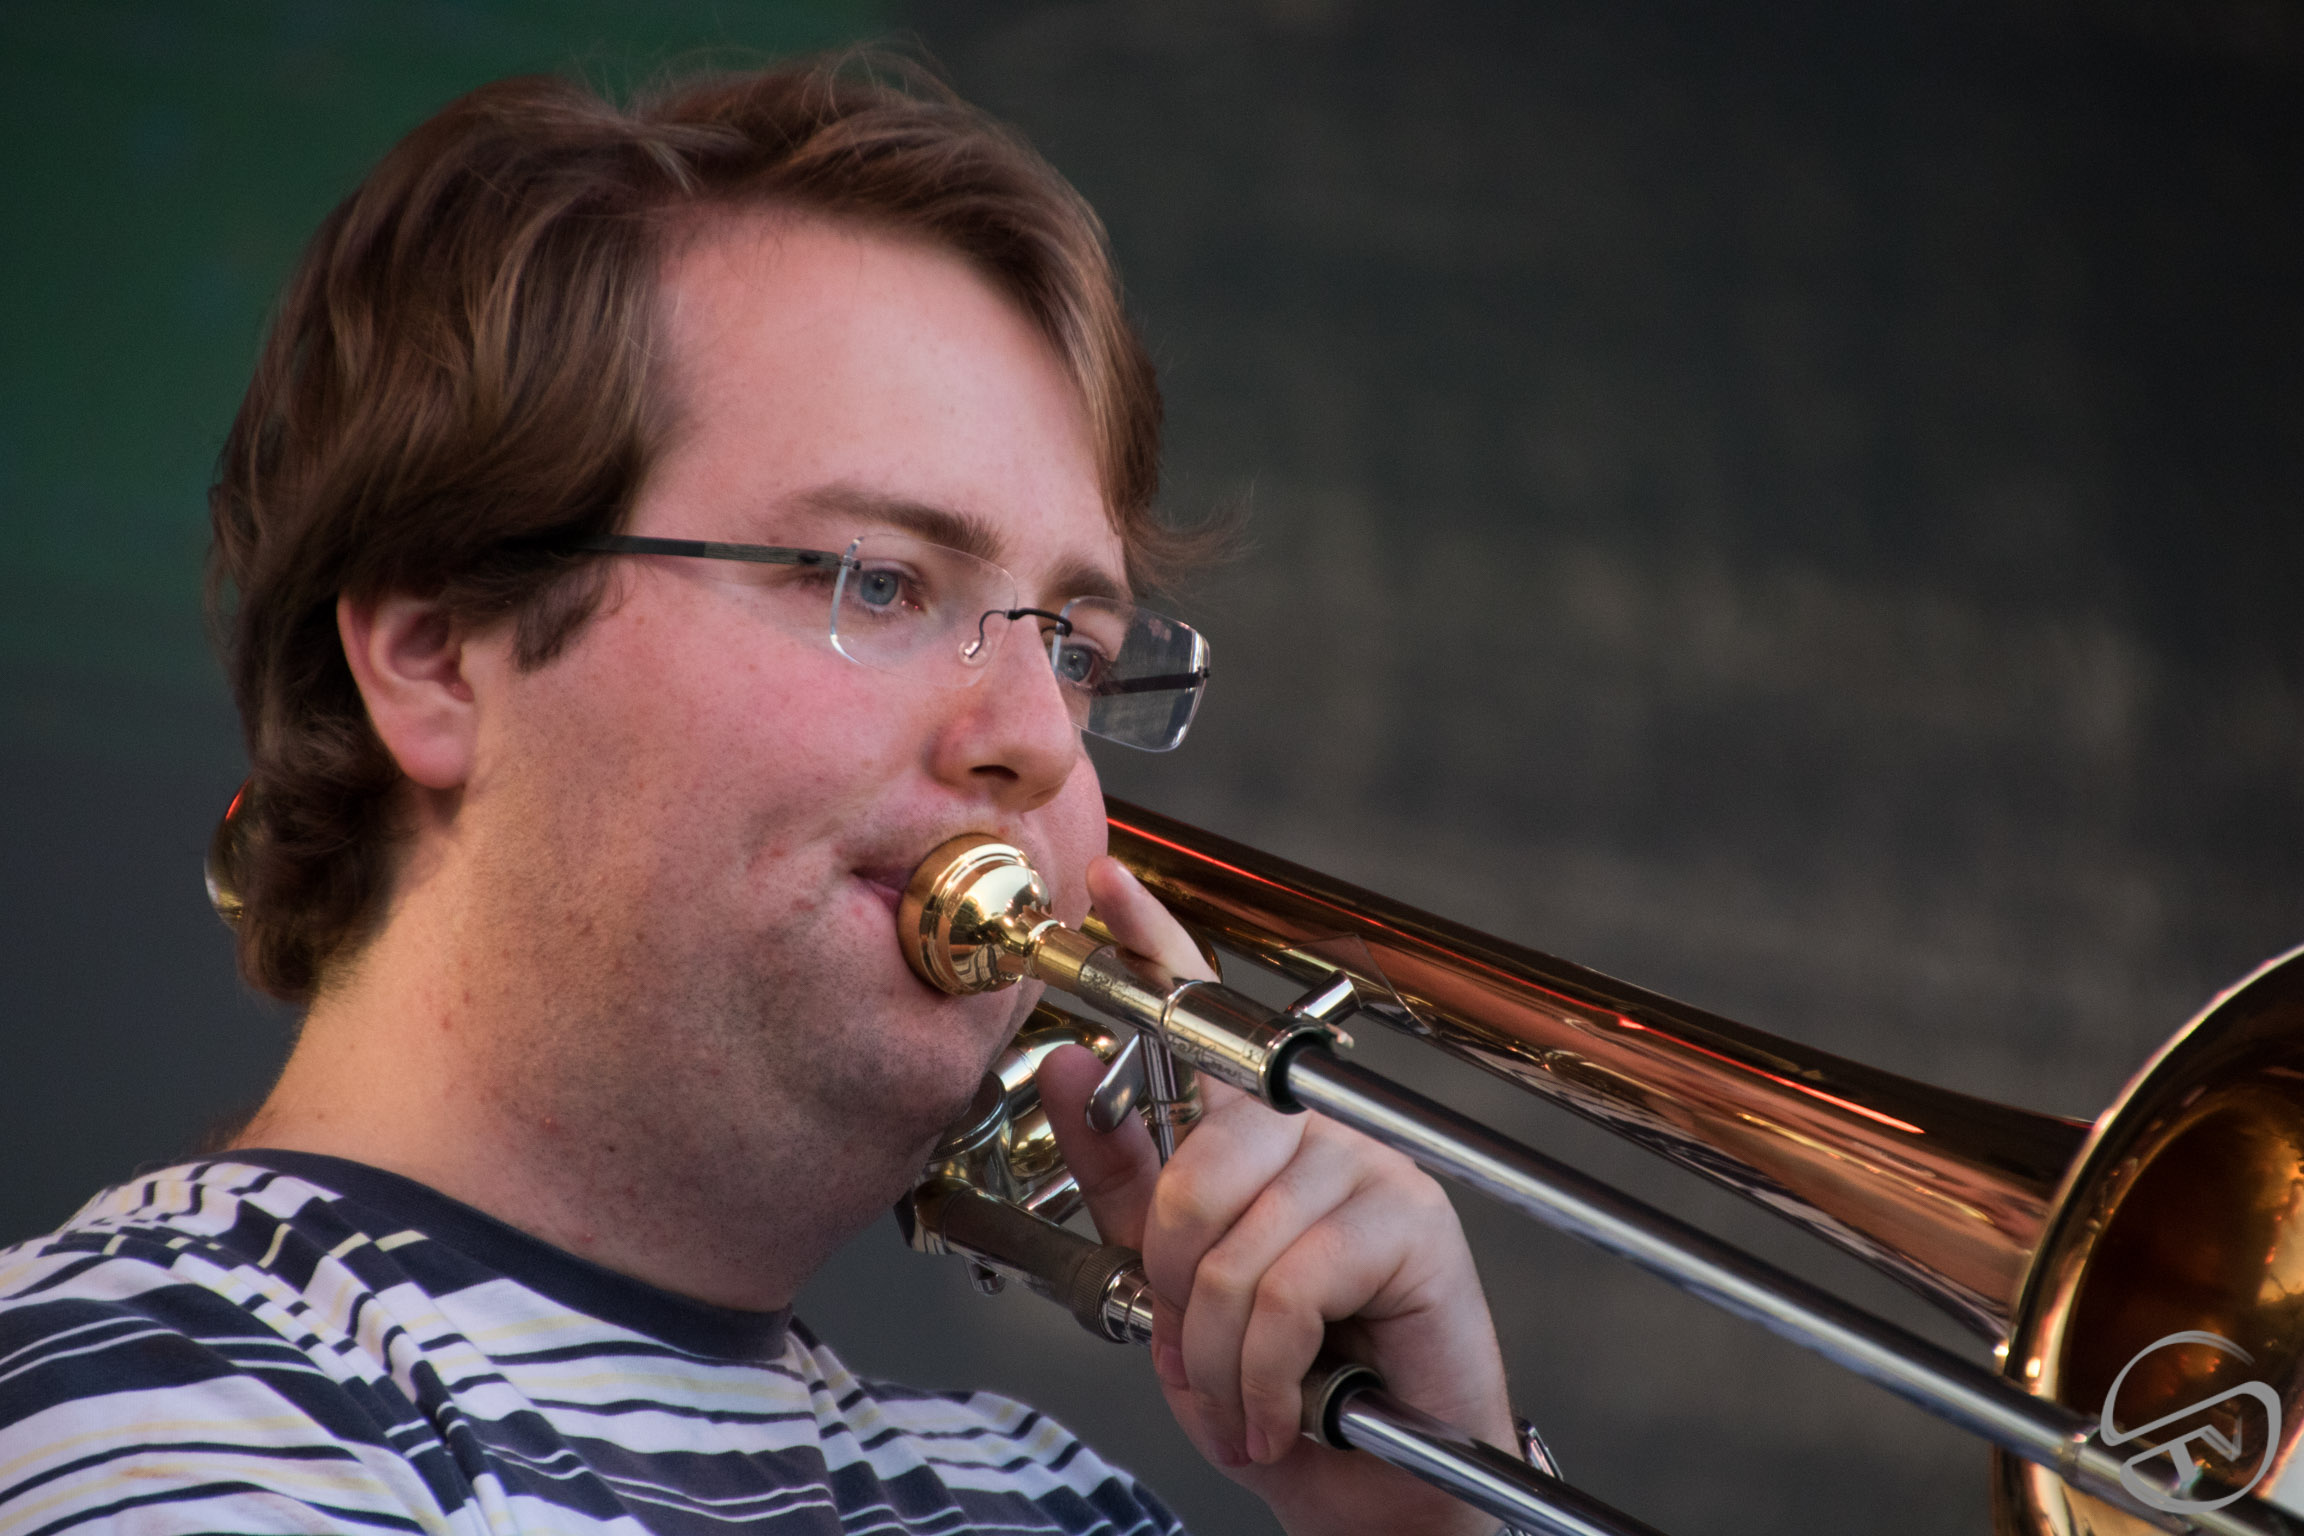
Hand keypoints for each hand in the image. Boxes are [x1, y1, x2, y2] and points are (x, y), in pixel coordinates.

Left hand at [1037, 857, 1513, 1535]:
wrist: (1372, 1491)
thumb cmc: (1282, 1389)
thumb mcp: (1170, 1287)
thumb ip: (1124, 1183)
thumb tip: (1071, 1066)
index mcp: (1252, 1138)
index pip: (1202, 1020)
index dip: (1153, 943)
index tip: (1107, 881)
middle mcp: (1312, 1133)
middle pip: (1191, 1167)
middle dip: (1170, 1283)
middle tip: (1198, 1348)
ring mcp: (1370, 1170)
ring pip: (1230, 1245)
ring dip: (1216, 1353)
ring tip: (1246, 1394)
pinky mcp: (1412, 1224)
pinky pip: (1282, 1290)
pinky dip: (1261, 1373)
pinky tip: (1284, 1406)